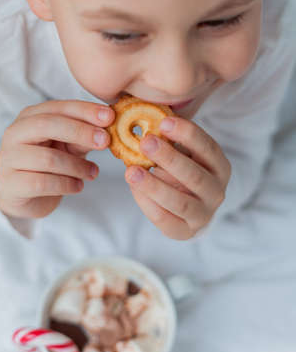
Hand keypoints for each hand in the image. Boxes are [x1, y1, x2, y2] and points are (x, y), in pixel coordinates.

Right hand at [0, 100, 114, 218]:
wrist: (24, 194)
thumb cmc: (49, 164)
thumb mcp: (68, 145)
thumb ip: (83, 134)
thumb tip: (109, 124)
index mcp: (30, 117)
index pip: (59, 107)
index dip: (85, 111)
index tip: (110, 117)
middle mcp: (16, 133)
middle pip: (48, 125)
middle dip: (80, 132)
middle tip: (105, 142)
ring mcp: (9, 158)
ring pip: (49, 158)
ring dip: (78, 166)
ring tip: (94, 172)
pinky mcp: (11, 184)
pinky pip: (43, 183)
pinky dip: (66, 185)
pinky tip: (78, 186)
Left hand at [125, 117, 230, 239]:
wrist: (194, 207)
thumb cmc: (185, 170)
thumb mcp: (185, 153)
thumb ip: (171, 140)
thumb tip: (144, 120)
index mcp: (220, 166)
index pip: (208, 148)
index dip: (187, 134)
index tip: (164, 121)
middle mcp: (217, 191)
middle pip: (194, 175)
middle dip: (169, 158)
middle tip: (145, 142)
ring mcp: (204, 214)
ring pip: (180, 202)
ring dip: (154, 186)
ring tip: (131, 171)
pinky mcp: (186, 231)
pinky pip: (166, 220)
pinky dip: (148, 204)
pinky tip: (134, 188)